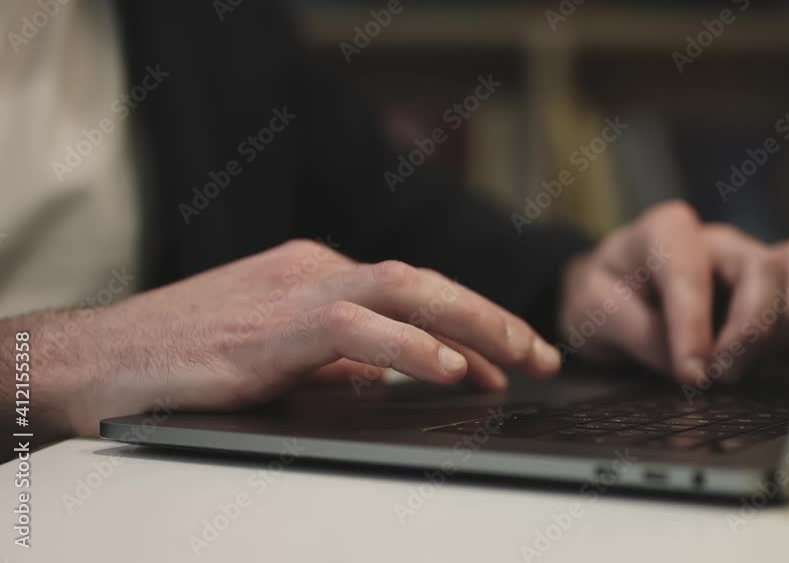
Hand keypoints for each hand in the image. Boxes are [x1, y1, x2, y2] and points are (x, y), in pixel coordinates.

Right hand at [25, 240, 560, 436]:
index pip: (413, 293)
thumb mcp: (278, 360)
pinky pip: (354, 329)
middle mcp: (313, 271)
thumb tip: (386, 383)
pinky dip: (408, 347)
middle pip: (422, 283)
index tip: (511, 358)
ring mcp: (292, 291)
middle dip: (491, 318)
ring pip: (402, 291)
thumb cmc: (182, 361)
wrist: (95, 361)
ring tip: (520, 358)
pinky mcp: (269, 327)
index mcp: (317, 274)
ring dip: (471, 324)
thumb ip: (336, 365)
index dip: (471, 324)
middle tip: (542, 354)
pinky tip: (448, 368)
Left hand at [558, 201, 788, 385]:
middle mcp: (717, 240)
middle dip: (749, 332)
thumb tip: (690, 368)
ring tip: (747, 369)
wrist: (615, 292)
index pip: (689, 273)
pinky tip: (765, 362)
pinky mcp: (778, 285)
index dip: (693, 328)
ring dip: (786, 332)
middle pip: (764, 270)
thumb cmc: (604, 295)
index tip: (690, 374)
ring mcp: (752, 258)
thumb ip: (637, 333)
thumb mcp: (592, 312)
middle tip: (721, 378)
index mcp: (664, 233)